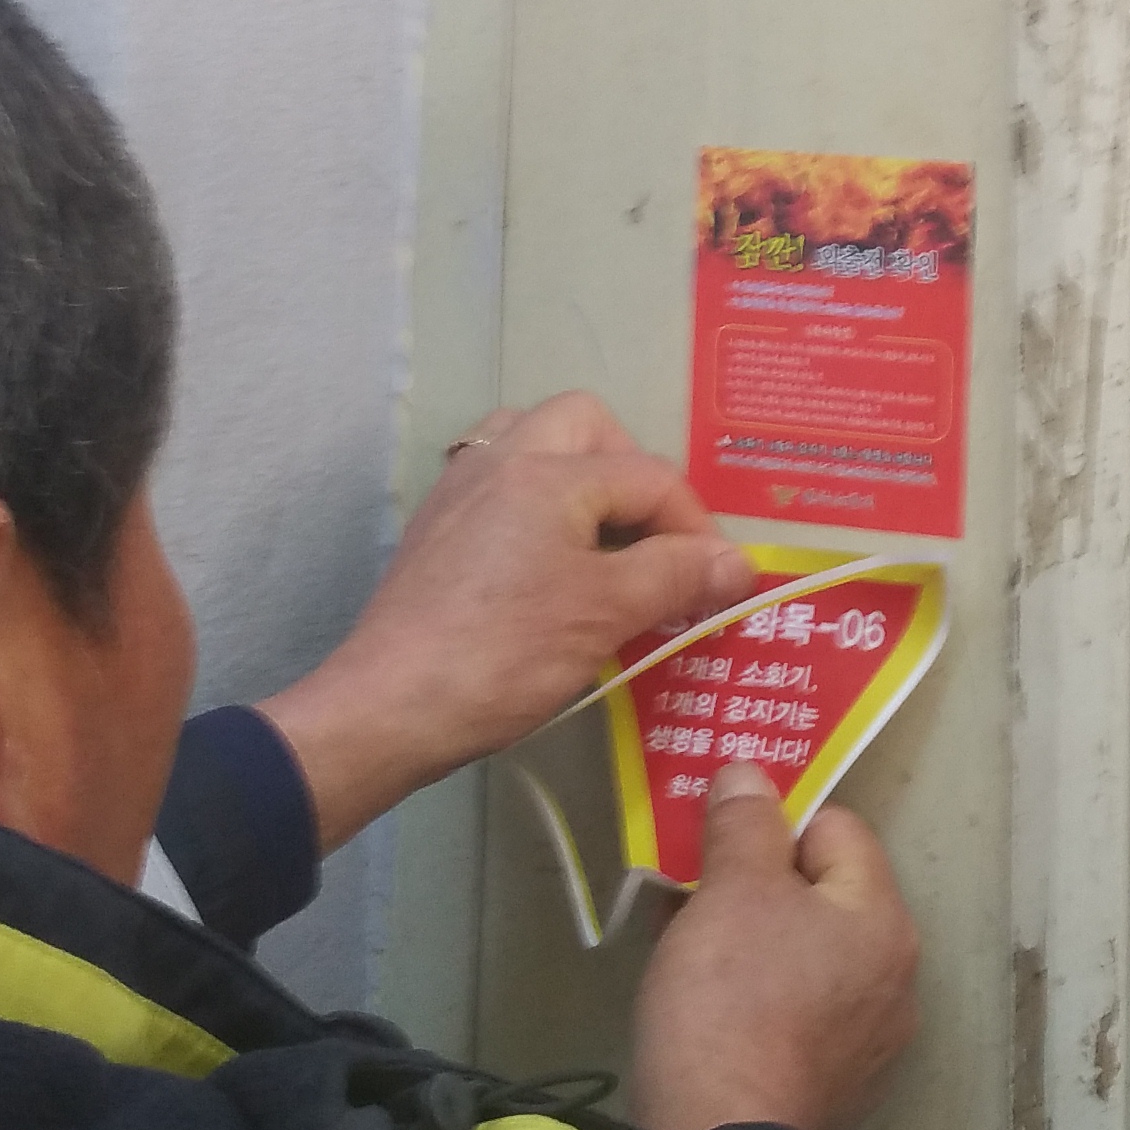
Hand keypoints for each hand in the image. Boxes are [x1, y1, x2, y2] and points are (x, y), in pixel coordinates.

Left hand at [254, 393, 750, 849]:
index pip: (648, 475)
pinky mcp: (435, 530)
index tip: (720, 584)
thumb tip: (739, 563)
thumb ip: (676, 576)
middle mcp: (499, 461)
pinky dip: (539, 507)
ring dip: (579, 476)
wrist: (390, 706)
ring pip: (531, 442)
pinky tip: (550, 566)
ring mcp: (459, 492)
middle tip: (656, 538)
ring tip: (605, 538)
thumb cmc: (504, 654)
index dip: (697, 526)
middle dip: (633, 471)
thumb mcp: (605, 614)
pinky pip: (500, 486)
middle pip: (584, 424)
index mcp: (546, 471)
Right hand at [629, 762, 921, 1129]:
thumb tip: (751, 774)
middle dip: (757, 886)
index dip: (773, 824)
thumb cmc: (731, 1002)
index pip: (837, 828)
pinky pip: (799, 1015)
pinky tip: (710, 1015)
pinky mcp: (836, 1088)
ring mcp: (870, 1041)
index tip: (715, 846)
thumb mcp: (731, 894)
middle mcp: (895, 977)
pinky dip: (760, 1001)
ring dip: (755, 944)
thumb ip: (745, 826)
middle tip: (692, 894)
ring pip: (808, 957)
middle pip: (825, 896)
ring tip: (690, 954)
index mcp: (884, 919)